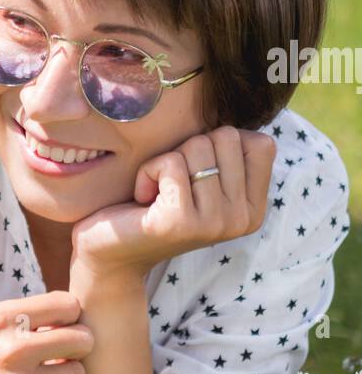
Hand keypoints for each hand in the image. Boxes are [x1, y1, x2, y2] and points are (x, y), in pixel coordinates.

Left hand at [70, 126, 275, 283]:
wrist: (111, 254)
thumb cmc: (155, 205)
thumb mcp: (203, 181)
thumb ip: (227, 155)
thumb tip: (232, 120)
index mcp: (252, 209)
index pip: (262, 144)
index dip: (220, 143)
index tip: (196, 171)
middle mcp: (241, 220)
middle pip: (227, 137)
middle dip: (190, 148)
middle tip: (172, 182)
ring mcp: (214, 223)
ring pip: (198, 146)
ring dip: (167, 160)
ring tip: (157, 192)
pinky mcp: (180, 221)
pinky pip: (170, 163)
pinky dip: (148, 171)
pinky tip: (142, 197)